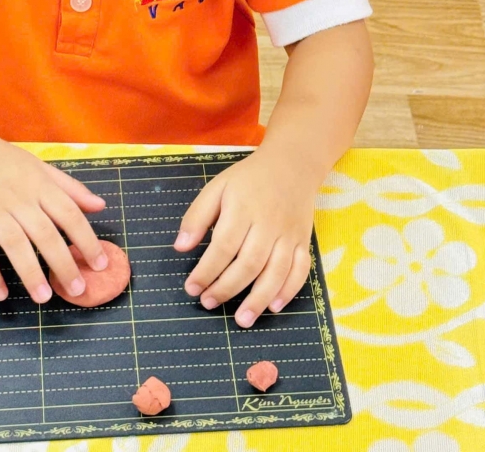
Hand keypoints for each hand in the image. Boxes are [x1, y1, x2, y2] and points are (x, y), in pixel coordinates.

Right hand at [0, 122, 107, 303]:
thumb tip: (100, 206)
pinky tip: (1, 294)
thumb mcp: (38, 166)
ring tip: (44, 298)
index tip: (100, 265)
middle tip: (78, 290)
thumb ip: (69, 187)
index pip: (69, 214)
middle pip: (45, 234)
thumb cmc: (0, 158)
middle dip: (64, 265)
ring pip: (15, 244)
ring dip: (31, 274)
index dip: (87, 241)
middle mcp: (17, 197)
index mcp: (38, 183)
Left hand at [174, 151, 314, 326]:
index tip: (192, 288)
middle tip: (208, 303)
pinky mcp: (304, 241)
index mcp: (243, 208)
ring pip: (276, 272)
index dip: (206, 270)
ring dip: (258, 299)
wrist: (292, 165)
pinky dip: (288, 291)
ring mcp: (289, 234)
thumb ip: (197, 216)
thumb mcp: (217, 187)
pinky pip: (300, 270)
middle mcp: (268, 223)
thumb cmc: (248, 179)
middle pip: (249, 263)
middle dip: (227, 288)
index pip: (223, 246)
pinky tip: (273, 307)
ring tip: (240, 320)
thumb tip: (180, 247)